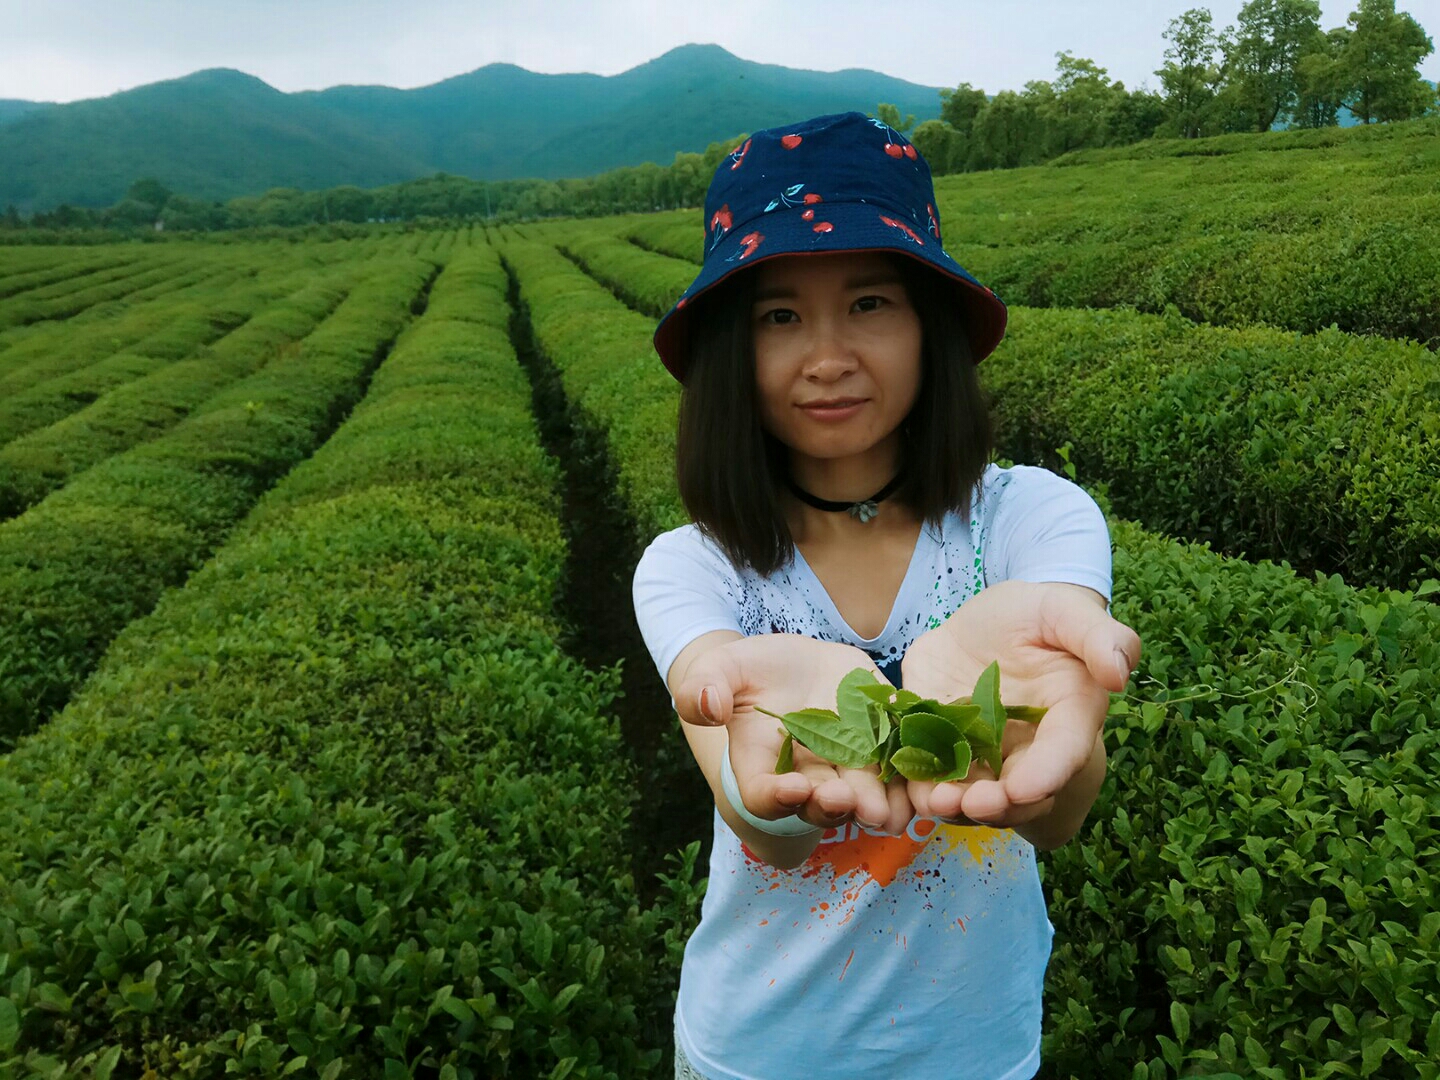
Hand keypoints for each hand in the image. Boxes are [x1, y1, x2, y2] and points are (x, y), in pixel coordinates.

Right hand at [674, 635, 914, 834]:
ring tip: (885, 810)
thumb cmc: (752, 671)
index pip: (763, 794)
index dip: (776, 797)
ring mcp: (847, 768)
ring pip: (863, 799)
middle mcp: (807, 776)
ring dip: (876, 808)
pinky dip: (911, 784)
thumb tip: (705, 704)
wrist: (798, 665)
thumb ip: (704, 686)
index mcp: (762, 765)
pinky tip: (921, 786)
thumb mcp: (723, 668)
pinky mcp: (883, 750)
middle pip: (817, 805)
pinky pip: (900, 773)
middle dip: (832, 805)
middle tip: (844, 798)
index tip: (792, 787)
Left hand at [900, 581, 1139, 831]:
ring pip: (972, 796)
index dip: (1046, 776)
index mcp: (1068, 718)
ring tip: (933, 801)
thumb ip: (1099, 637)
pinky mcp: (939, 746)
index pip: (1063, 754)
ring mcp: (982, 753)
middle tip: (971, 804)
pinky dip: (917, 787)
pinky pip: (928, 776)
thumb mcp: (1066, 610)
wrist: (987, 619)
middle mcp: (1027, 748)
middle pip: (1018, 792)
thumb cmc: (1039, 613)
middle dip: (996, 805)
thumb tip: (1119, 674)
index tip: (1024, 789)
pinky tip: (904, 788)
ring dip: (954, 806)